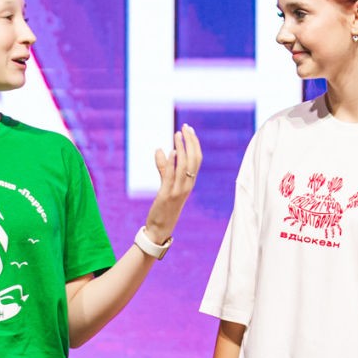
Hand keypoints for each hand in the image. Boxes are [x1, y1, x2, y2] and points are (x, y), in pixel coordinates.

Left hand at [143, 125, 202, 244]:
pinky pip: (170, 176)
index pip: (197, 160)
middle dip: (190, 142)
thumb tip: (162, 150)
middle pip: (194, 160)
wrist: (160, 230)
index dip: (194, 144)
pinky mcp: (167, 195)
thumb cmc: (164, 209)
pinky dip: (170, 163)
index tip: (189, 130)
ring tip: (177, 134)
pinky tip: (169, 151)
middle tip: (185, 127)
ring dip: (181, 148)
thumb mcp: (166, 187)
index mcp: (189, 183)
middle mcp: (187, 186)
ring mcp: (178, 191)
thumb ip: (165, 169)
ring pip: (184, 166)